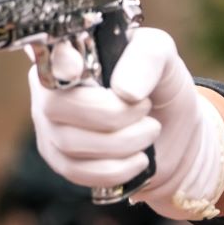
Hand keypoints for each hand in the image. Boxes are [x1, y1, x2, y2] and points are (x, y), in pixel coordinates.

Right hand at [29, 27, 223, 219]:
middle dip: (111, 115)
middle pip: (56, 107)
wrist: (174, 132)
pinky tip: (138, 158)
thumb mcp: (164, 57)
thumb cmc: (160, 85)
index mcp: (70, 52)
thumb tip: (124, 91)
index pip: (49, 56)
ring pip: (69, 143)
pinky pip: (77, 172)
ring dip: (122, 142)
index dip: (60, 65)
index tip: (77, 69)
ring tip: (149, 132)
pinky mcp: (60, 161)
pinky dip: (116, 168)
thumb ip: (147, 57)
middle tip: (146, 110)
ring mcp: (50, 127)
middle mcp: (49, 89)